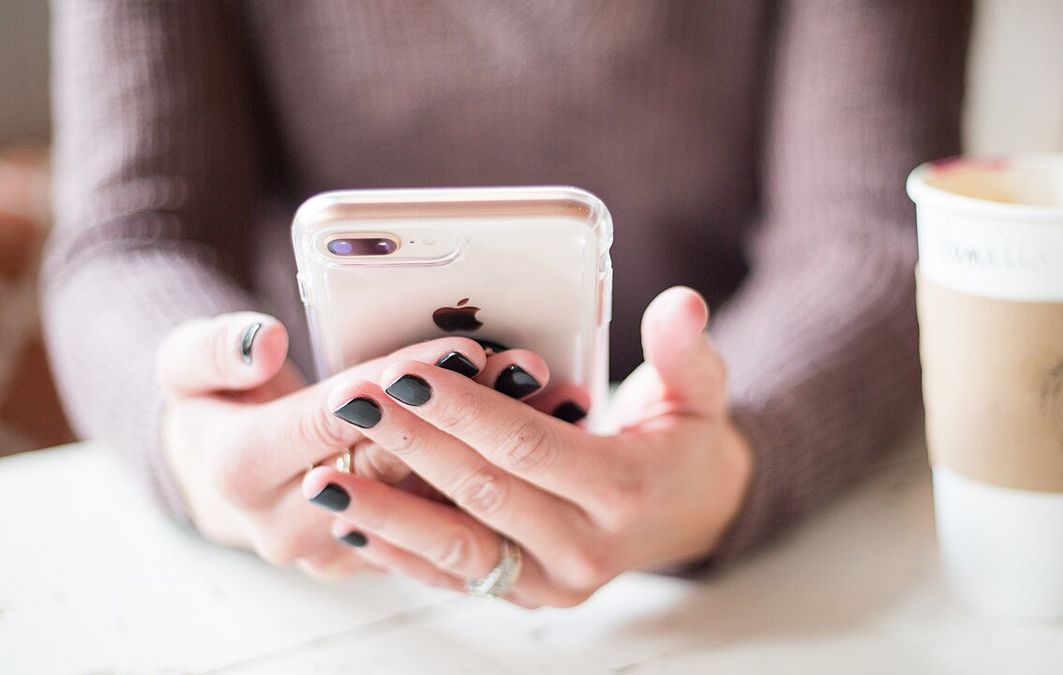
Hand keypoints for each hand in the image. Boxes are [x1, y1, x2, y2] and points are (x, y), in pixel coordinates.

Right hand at [156, 312, 550, 578]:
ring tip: (543, 396)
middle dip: (463, 409)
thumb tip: (263, 344)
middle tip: (524, 367)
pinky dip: (488, 471)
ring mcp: (337, 549)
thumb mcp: (187, 364)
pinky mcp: (376, 556)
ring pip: (428, 494)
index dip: (402, 381)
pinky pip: (441, 515)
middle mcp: (288, 524)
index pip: (335, 418)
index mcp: (240, 471)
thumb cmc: (216, 405)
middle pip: (394, 461)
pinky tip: (541, 432)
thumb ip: (215, 349)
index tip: (463, 348)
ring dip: (489, 444)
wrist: (222, 474)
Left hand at [304, 287, 752, 605]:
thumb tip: (683, 304)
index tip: (406, 373)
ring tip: (326, 477)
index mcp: (625, 489)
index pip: (529, 446)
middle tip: (349, 403)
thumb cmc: (683, 440)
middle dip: (409, 445)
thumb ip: (684, 348)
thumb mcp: (698, 389)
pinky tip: (353, 520)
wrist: (690, 514)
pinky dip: (401, 552)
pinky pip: (455, 577)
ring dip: (387, 512)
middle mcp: (588, 548)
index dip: (464, 410)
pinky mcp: (526, 595)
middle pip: (481, 493)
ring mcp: (553, 582)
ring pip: (457, 549)